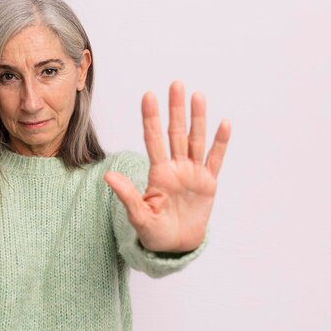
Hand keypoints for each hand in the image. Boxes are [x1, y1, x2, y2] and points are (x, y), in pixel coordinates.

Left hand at [104, 81, 230, 252]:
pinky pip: (215, 160)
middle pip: (176, 132)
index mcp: (158, 172)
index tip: (148, 96)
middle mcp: (176, 167)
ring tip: (198, 95)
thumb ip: (127, 195)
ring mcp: (193, 173)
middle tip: (176, 84)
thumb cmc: (154, 232)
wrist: (175, 247)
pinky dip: (220, 143)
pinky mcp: (208, 183)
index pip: (153, 139)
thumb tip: (108, 176)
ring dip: (197, 118)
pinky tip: (223, 124)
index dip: (151, 118)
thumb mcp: (138, 215)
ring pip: (196, 140)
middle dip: (175, 109)